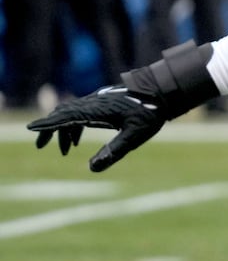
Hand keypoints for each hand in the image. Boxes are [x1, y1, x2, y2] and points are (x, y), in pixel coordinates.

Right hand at [29, 86, 167, 171]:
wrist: (164, 91)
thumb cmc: (151, 112)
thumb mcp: (135, 135)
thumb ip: (114, 151)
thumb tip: (92, 169)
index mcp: (97, 109)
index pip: (65, 116)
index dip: (47, 124)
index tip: (31, 129)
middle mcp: (93, 102)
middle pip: (63, 113)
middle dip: (49, 129)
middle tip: (41, 146)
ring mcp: (98, 100)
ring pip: (71, 112)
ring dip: (63, 130)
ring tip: (66, 151)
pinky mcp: (103, 101)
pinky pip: (80, 112)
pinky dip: (73, 125)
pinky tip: (78, 141)